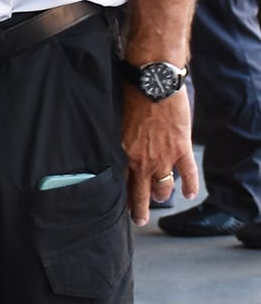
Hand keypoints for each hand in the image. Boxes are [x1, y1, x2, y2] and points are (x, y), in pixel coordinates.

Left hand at [122, 87, 198, 223]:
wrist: (153, 83)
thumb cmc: (130, 96)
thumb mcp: (115, 122)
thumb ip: (117, 140)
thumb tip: (113, 148)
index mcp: (123, 153)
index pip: (120, 183)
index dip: (122, 197)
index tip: (120, 206)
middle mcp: (142, 160)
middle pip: (140, 192)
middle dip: (139, 209)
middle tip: (139, 220)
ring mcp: (163, 157)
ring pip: (163, 187)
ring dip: (162, 195)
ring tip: (161, 199)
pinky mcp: (182, 149)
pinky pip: (188, 173)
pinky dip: (190, 185)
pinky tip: (190, 194)